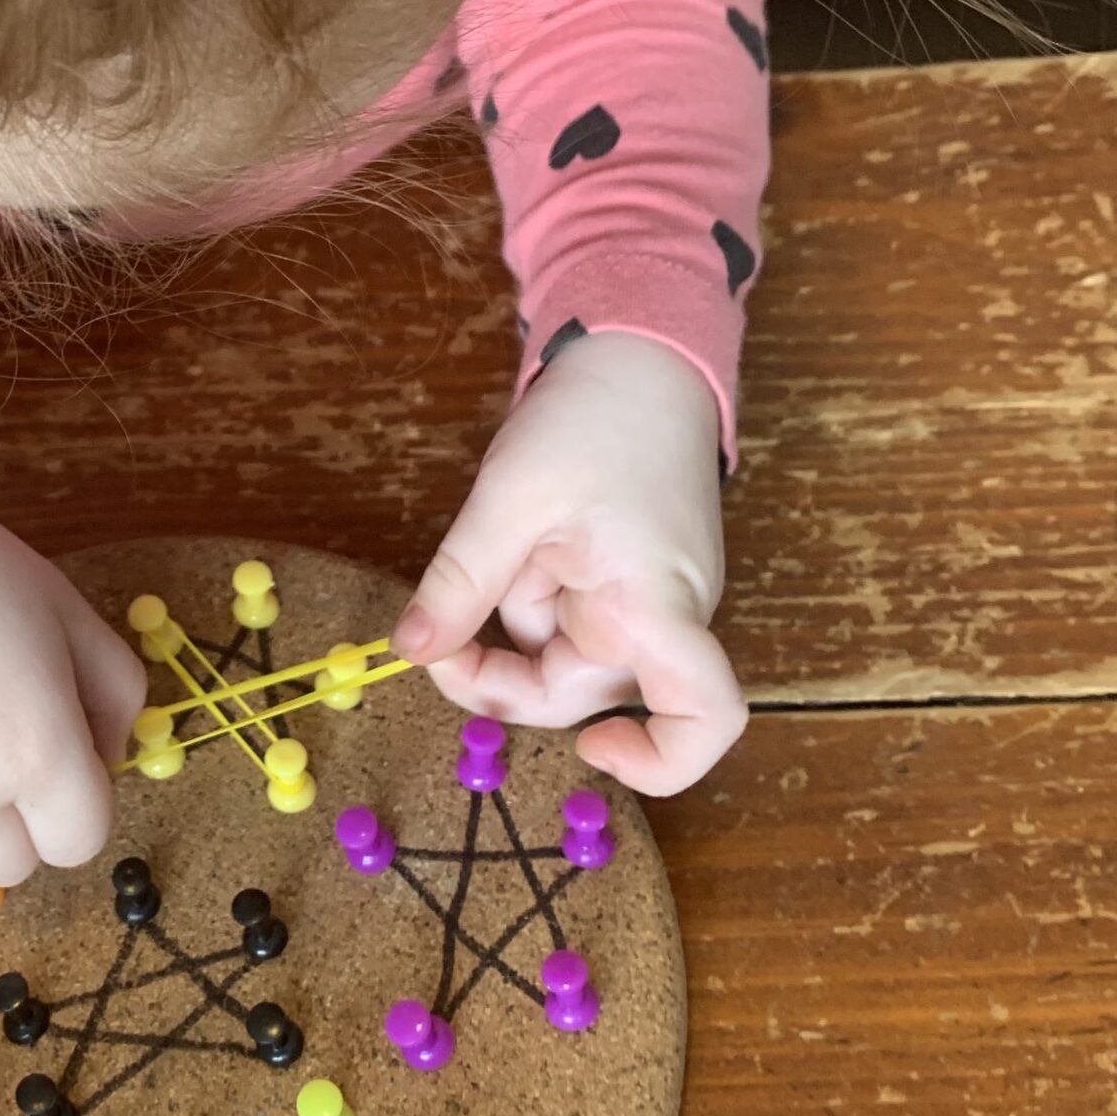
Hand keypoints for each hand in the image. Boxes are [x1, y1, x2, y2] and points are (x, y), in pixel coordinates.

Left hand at [391, 332, 745, 793]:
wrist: (643, 351)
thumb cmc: (595, 417)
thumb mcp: (511, 499)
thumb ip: (462, 583)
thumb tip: (409, 651)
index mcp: (657, 604)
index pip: (707, 717)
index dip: (659, 764)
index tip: (587, 750)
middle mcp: (667, 617)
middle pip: (583, 693)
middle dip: (500, 676)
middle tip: (432, 638)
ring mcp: (650, 602)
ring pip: (564, 655)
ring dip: (511, 626)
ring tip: (498, 544)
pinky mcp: (628, 583)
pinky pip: (567, 619)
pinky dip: (526, 601)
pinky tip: (516, 548)